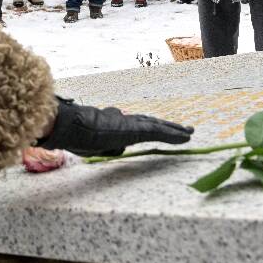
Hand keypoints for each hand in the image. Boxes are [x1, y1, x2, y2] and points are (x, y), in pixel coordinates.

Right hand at [36, 97, 193, 156]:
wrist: (74, 127)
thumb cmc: (77, 135)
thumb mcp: (91, 141)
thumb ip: (106, 137)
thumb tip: (118, 130)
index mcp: (115, 126)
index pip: (137, 125)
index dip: (151, 126)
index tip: (160, 128)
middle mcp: (126, 122)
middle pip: (151, 123)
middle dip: (168, 127)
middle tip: (183, 129)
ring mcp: (132, 125)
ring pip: (158, 126)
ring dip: (175, 130)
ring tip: (189, 132)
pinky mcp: (138, 129)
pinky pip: (159, 132)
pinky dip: (173, 134)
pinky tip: (186, 136)